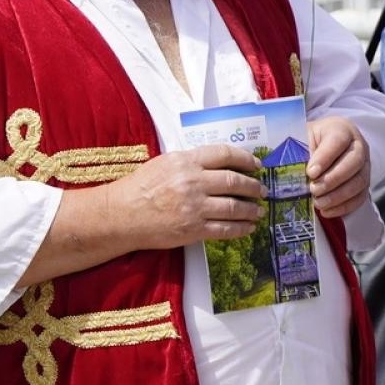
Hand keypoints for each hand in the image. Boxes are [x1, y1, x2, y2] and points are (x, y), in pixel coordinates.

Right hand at [112, 144, 264, 247]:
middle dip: (254, 186)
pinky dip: (241, 228)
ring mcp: (194, 207)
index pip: (225, 154)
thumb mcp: (165, 163)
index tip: (257, 164)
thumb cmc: (140, 187)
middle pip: (234, 181)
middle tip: (262, 190)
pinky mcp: (193, 229)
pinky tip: (248, 227)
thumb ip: (192, 161)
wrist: (122, 215)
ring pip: (234, 207)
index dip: (246, 158)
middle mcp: (193, 182)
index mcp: (186, 161)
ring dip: (251, 209)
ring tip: (259, 210)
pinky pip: (225, 229)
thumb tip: (220, 163)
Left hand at [306, 117, 370, 218]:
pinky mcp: (364, 183)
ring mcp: (365, 165)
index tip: (310, 172)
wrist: (322, 146)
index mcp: (341, 129)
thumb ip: (300, 150)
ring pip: (359, 181)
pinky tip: (327, 211)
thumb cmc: (310, 140)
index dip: (325, 157)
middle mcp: (358, 145)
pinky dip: (344, 207)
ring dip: (338, 195)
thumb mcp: (303, 137)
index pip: (338, 141)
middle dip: (333, 179)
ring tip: (318, 203)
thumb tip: (293, 172)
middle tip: (314, 189)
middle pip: (353, 162)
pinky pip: (360, 197)